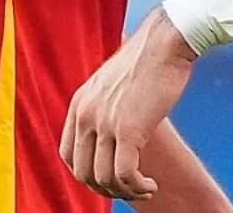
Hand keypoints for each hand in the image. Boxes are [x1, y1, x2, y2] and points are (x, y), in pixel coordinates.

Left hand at [60, 8, 196, 201]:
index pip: (67, 155)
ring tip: (144, 188)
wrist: (166, 41)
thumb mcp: (113, 82)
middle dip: (106, 188)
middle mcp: (87, 114)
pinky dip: (137, 187)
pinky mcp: (129, 130)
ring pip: (105, 178)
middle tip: (128, 189)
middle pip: (84, 172)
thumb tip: (110, 132)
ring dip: (125, 191)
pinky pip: (125, 175)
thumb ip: (103, 105)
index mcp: (79, 103)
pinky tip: (151, 184)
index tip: (108, 177)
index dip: (86, 174)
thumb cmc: (148, 60)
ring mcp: (105, 123)